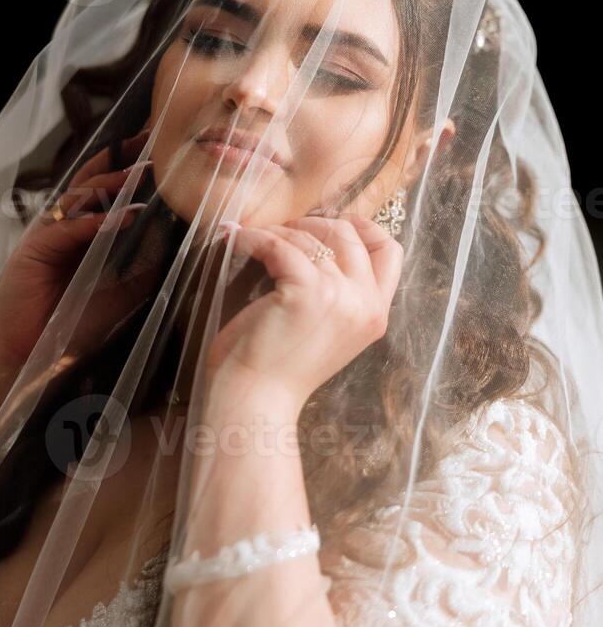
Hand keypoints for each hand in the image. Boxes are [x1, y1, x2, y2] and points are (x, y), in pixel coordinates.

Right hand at [0, 127, 160, 368]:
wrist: (37, 356)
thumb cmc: (78, 323)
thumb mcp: (126, 289)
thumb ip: (147, 262)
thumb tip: (178, 236)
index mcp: (85, 231)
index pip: (109, 191)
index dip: (130, 169)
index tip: (159, 152)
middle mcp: (65, 225)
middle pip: (93, 182)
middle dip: (121, 162)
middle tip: (150, 146)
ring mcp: (48, 234)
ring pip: (79, 197)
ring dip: (111, 186)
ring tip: (140, 177)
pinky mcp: (34, 249)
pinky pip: (67, 228)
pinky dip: (93, 222)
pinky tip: (120, 218)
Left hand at [204, 214, 403, 413]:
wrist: (255, 403)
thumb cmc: (279, 369)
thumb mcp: (327, 331)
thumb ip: (339, 297)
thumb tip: (321, 244)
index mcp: (376, 314)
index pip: (390, 251)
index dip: (362, 227)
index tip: (330, 222)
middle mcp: (365, 304)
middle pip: (349, 234)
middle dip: (312, 225)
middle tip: (280, 233)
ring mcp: (338, 297)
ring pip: (309, 238)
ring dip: (277, 232)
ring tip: (252, 240)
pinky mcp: (304, 292)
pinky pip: (277, 244)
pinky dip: (252, 237)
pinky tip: (236, 239)